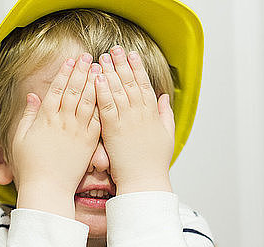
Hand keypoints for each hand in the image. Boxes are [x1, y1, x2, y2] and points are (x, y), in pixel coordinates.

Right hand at [12, 53, 100, 217]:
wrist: (48, 189)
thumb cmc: (31, 167)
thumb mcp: (21, 138)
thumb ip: (28, 115)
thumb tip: (32, 96)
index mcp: (45, 120)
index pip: (57, 90)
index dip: (64, 74)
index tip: (71, 60)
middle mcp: (63, 123)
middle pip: (74, 91)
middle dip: (82, 72)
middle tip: (89, 57)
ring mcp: (77, 133)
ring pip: (88, 103)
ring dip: (94, 84)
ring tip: (100, 69)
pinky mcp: (89, 144)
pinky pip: (98, 121)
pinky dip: (102, 106)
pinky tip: (108, 95)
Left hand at [95, 45, 174, 194]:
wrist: (145, 180)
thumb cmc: (154, 163)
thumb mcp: (167, 135)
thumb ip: (165, 114)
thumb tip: (164, 97)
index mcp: (152, 114)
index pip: (144, 85)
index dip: (137, 68)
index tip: (132, 54)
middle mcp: (140, 114)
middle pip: (130, 83)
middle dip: (121, 64)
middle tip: (114, 49)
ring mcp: (127, 121)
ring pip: (117, 91)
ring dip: (109, 72)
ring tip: (102, 58)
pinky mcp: (113, 131)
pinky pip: (106, 107)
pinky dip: (101, 92)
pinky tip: (96, 78)